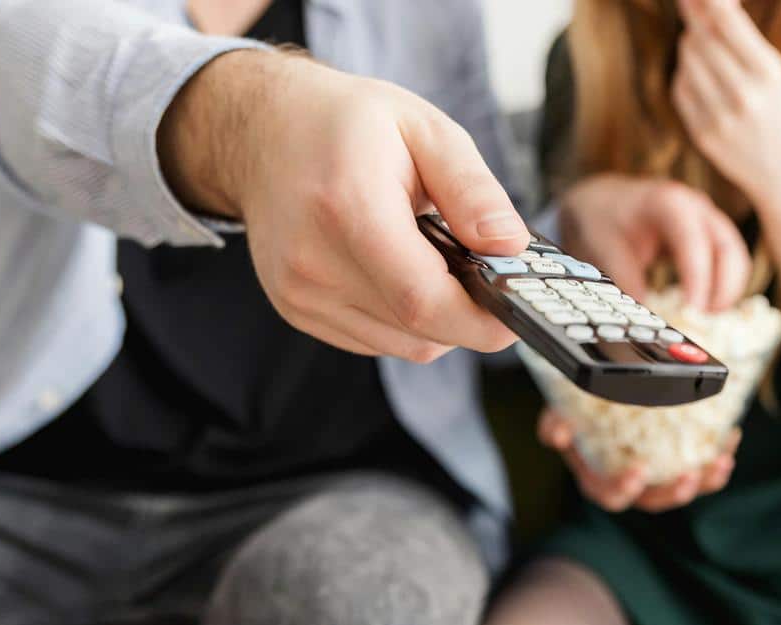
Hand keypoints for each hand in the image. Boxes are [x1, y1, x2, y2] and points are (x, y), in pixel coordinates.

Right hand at [159, 51, 529, 360]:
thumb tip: (511, 246)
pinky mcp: (296, 310)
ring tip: (435, 260)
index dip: (481, 320)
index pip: (422, 299)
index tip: (517, 311)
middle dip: (469, 315)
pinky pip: (375, 340)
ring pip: (402, 344)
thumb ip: (472, 190)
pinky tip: (401, 270)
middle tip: (488, 274)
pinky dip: (404, 319)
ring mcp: (299, 293)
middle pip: (417, 330)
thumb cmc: (346, 124)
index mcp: (347, 207)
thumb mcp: (424, 129)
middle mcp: (313, 261)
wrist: (263, 131)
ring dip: (437, 318)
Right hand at [538, 409, 740, 512]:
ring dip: (705, 481)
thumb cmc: (578, 412)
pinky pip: (702, 469)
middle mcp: (630, 485)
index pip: (611, 495)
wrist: (599, 402)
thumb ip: (555, 423)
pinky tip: (731, 437)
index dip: (625, 488)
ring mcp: (657, 477)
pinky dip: (717, 457)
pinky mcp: (679, 464)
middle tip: (690, 477)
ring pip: (683, 489)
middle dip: (674, 493)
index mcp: (599, 479)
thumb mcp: (560, 414)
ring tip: (721, 461)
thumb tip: (558, 434)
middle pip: (654, 501)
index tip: (639, 471)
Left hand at [559, 174, 749, 310]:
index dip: (698, 279)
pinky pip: (728, 262)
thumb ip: (625, 280)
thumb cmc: (604, 217)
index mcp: (670, 203)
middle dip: (724, 289)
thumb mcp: (605, 247)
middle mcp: (697, 208)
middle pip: (729, 249)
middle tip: (704, 320)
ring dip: (727, 291)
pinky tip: (704, 307)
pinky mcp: (710, 236)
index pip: (694, 242)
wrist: (605, 199)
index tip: (692, 311)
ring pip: (735, 258)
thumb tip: (644, 318)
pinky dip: (722, 286)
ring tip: (704, 319)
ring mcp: (708, 220)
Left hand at [672, 0, 780, 198]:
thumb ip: (742, 39)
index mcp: (769, 72)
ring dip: (691, 47)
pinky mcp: (702, 134)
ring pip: (687, 60)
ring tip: (707, 51)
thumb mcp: (774, 72)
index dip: (705, 1)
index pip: (725, 22)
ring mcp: (720, 117)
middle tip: (695, 11)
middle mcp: (744, 94)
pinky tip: (703, 79)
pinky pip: (681, 88)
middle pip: (700, 38)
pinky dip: (687, 76)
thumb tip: (708, 4)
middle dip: (696, 21)